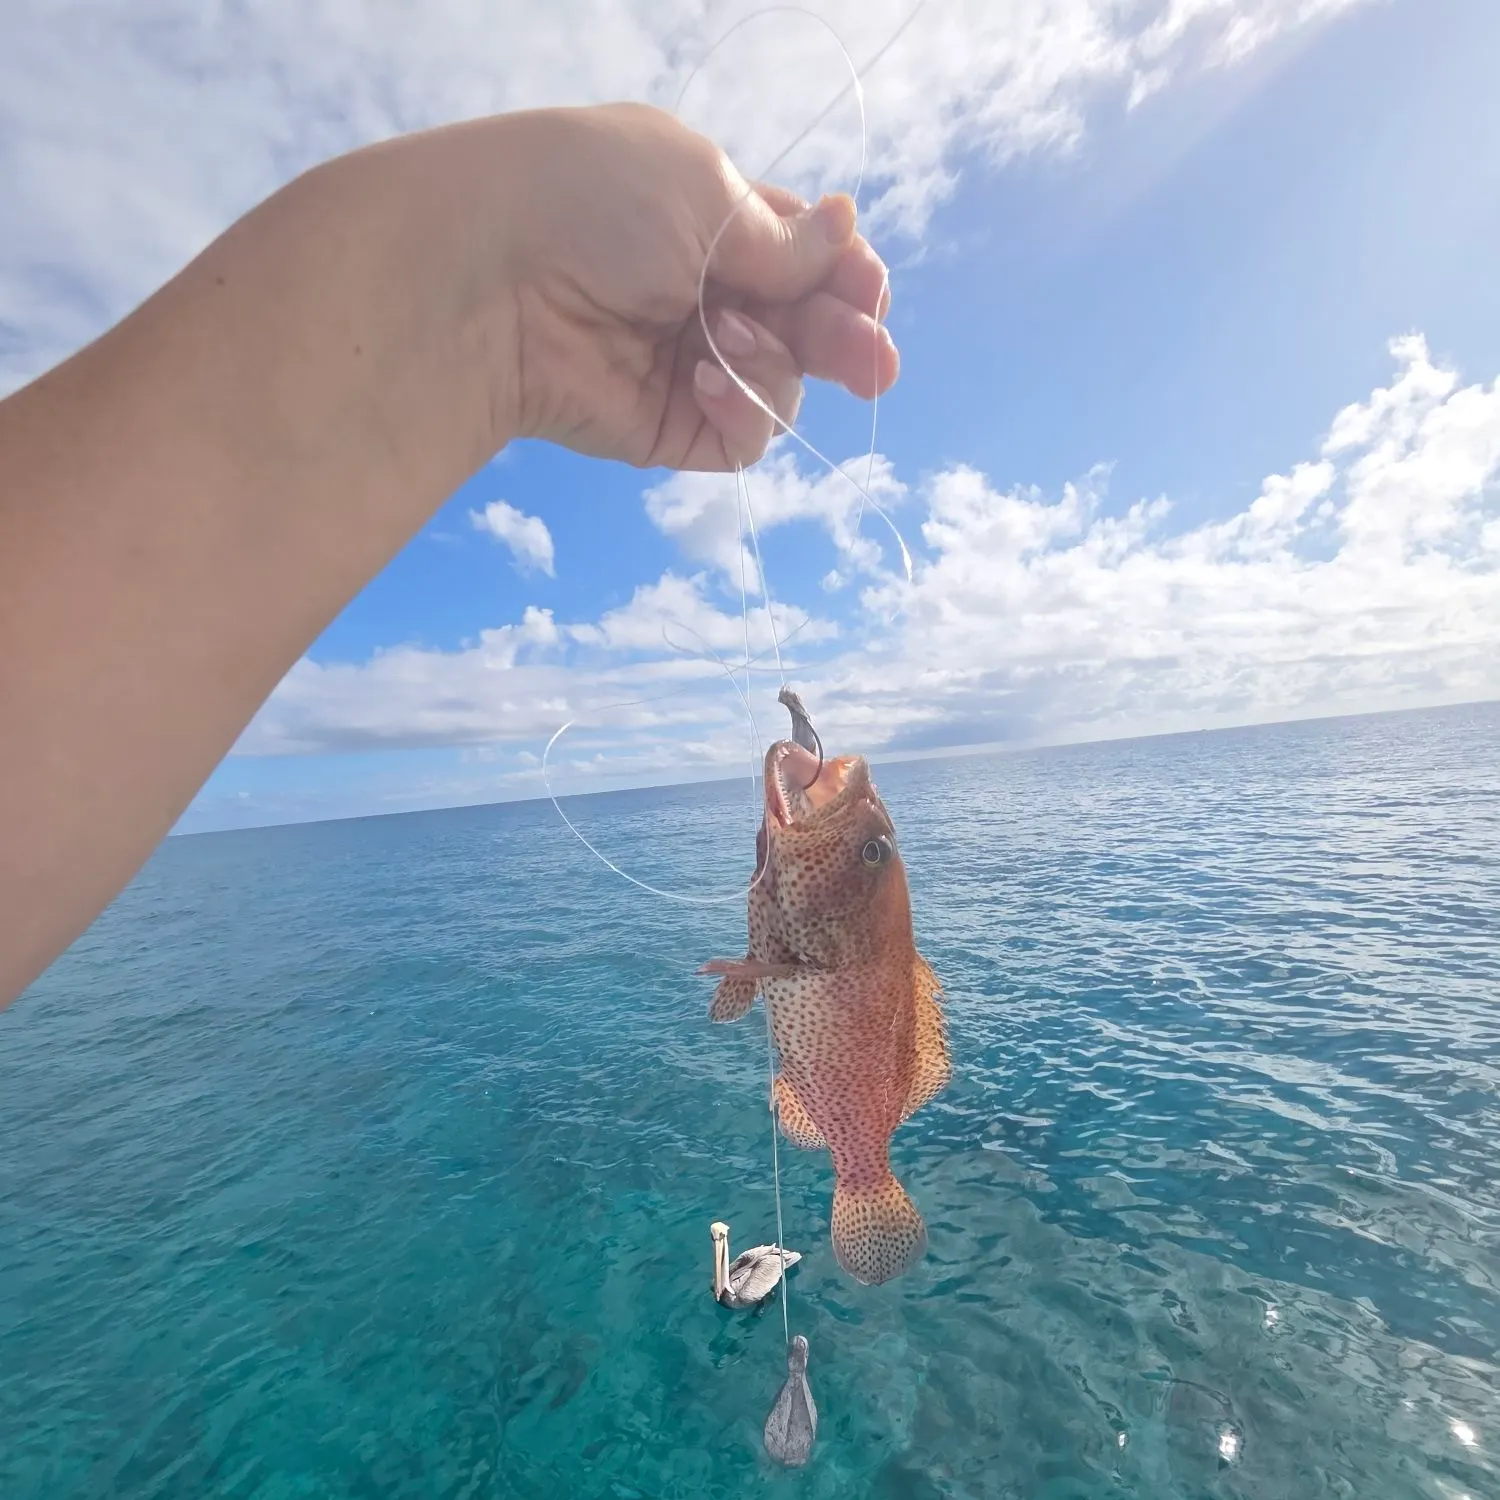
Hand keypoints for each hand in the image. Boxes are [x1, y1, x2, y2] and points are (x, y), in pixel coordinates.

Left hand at [492, 102, 898, 469]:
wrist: (489, 280)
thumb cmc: (594, 203)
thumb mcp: (702, 192)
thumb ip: (780, 236)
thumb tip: (847, 228)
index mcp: (712, 218)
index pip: (802, 254)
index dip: (845, 274)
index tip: (869, 286)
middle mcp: (707, 293)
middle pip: (807, 327)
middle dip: (846, 338)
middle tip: (873, 360)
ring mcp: (691, 364)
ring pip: (784, 384)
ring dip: (776, 363)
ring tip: (732, 339)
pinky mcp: (671, 427)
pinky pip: (744, 436)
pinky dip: (743, 411)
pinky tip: (708, 379)